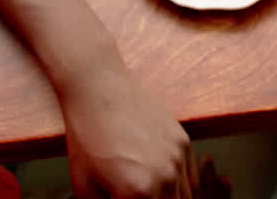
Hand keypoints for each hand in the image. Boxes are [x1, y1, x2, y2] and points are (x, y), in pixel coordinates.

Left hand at [59, 63, 193, 198]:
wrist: (98, 88)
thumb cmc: (86, 136)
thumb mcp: (84, 186)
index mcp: (139, 194)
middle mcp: (165, 178)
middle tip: (135, 197)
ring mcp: (178, 158)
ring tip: (148, 194)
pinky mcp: (183, 142)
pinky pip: (192, 179)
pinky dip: (181, 190)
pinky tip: (162, 186)